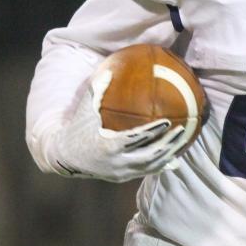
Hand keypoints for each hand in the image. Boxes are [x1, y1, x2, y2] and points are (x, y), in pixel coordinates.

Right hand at [51, 68, 188, 182]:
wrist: (64, 155)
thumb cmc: (77, 127)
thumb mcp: (86, 108)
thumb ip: (99, 89)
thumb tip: (111, 67)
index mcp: (109, 145)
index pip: (137, 138)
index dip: (154, 130)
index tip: (168, 120)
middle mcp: (116, 162)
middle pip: (149, 155)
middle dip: (167, 144)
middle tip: (181, 130)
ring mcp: (120, 172)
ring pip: (150, 167)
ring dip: (168, 155)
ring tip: (181, 141)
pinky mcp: (121, 178)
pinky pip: (145, 172)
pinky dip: (160, 165)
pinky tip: (174, 157)